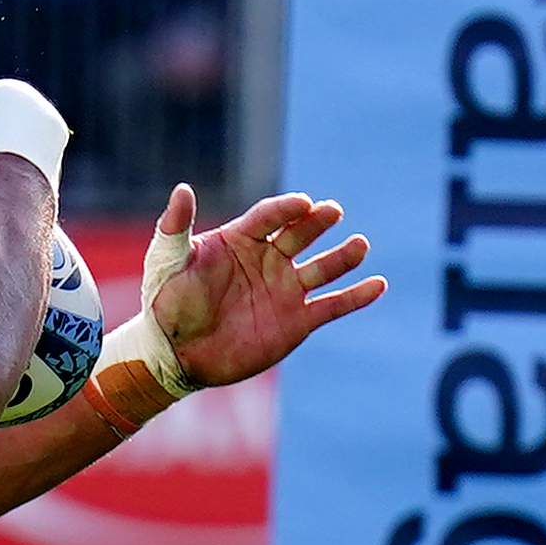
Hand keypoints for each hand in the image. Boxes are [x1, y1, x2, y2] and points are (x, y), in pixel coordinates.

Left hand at [145, 185, 383, 385]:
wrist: (176, 355)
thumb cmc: (167, 304)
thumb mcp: (168, 263)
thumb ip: (176, 227)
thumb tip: (183, 189)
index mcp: (239, 241)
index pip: (269, 217)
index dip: (285, 209)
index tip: (302, 204)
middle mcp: (267, 261)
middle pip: (300, 235)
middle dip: (317, 223)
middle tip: (332, 212)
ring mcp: (285, 290)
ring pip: (322, 268)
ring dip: (343, 257)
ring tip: (359, 245)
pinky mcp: (297, 321)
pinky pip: (333, 306)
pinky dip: (356, 296)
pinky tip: (378, 284)